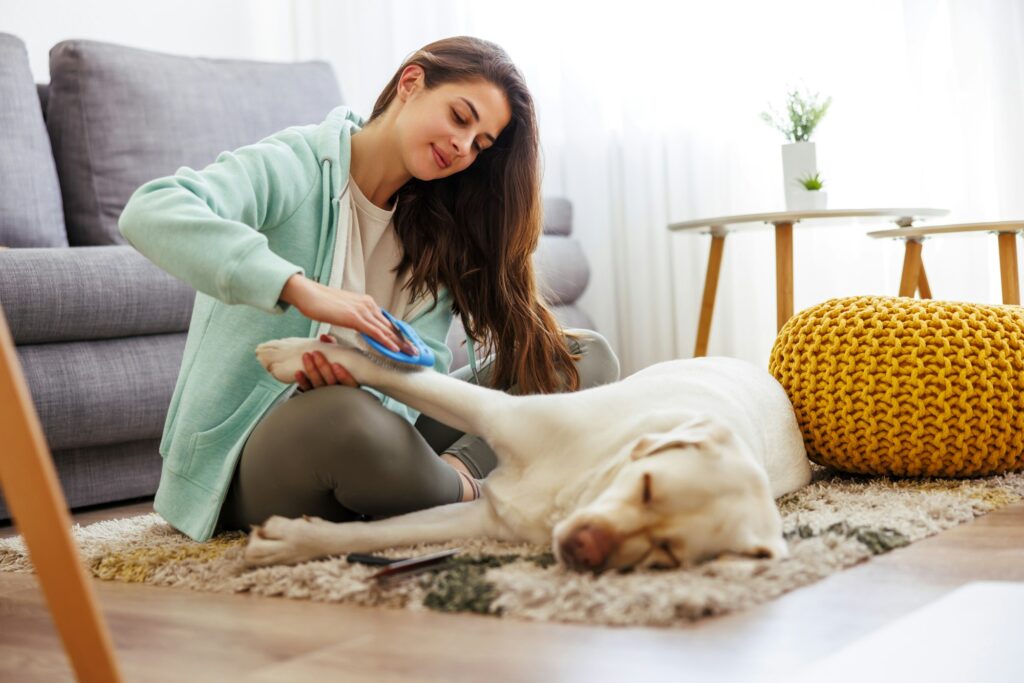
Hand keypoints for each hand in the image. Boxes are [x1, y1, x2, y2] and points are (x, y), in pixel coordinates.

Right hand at [281, 275, 402, 352]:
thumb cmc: (321, 304)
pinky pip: (374, 332)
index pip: (386, 321)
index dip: (398, 333)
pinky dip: (386, 341)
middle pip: (390, 325)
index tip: (408, 343)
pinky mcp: (355, 317)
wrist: (308, 294)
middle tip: (416, 352)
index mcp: (366, 303)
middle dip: (404, 339)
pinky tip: (394, 349)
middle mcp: (368, 304)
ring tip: (410, 354)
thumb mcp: (344, 312)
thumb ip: (356, 319)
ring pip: (386, 329)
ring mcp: (363, 310)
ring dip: (400, 343)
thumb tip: (362, 330)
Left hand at [295, 334, 357, 391]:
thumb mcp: (339, 357)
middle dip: (323, 367)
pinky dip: (302, 381)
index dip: (343, 376)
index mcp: (349, 383)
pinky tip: (298, 373)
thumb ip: (334, 348)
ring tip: (306, 356)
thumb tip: (324, 337)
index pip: (349, 383)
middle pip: (331, 382)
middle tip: (316, 353)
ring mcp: (325, 394)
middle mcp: (338, 390)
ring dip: (311, 370)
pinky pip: (307, 389)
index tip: (336, 364)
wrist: (323, 380)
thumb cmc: (335, 367)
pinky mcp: (313, 394)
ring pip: (318, 385)